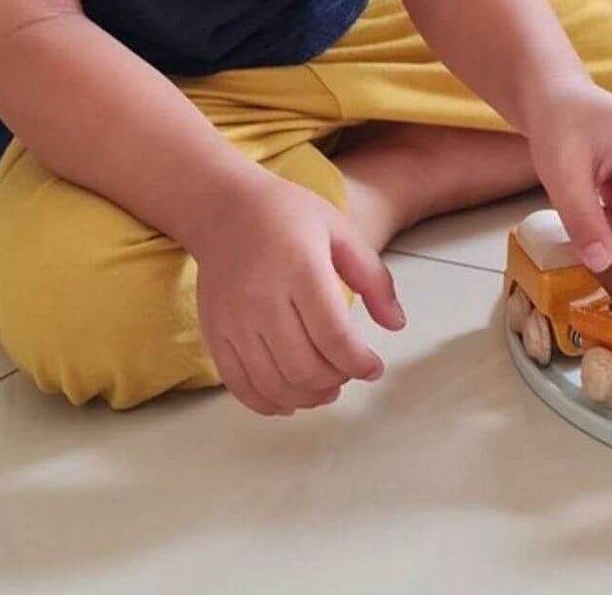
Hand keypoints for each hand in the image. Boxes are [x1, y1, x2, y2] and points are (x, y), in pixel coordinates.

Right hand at [190, 171, 406, 416]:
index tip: (374, 367)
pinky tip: (291, 396)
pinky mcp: (214, 333)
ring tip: (326, 386)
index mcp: (300, 268)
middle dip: (337, 380)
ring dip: (308, 397)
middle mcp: (263, 298)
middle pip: (304, 366)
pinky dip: (269, 403)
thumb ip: (374, 278)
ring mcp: (234, 320)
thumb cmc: (287, 216)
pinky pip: (240, 386)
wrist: (224, 209)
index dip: (359, 363)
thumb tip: (397, 324)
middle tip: (349, 371)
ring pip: (274, 383)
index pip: (334, 336)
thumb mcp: (341, 231)